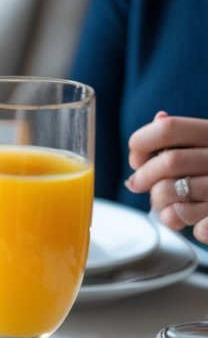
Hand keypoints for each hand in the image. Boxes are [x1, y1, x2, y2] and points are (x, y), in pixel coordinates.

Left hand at [125, 111, 207, 243]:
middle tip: (136, 184)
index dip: (142, 143)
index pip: (169, 128)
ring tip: (162, 203)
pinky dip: (174, 219)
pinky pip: (184, 216)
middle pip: (170, 161)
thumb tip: (159, 118)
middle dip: (143, 176)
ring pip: (170, 191)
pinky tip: (179, 218)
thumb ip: (180, 136)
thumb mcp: (204, 145)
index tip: (136, 159)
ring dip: (157, 200)